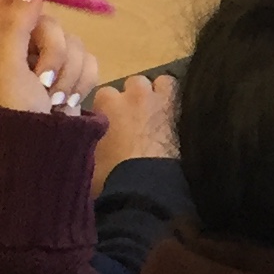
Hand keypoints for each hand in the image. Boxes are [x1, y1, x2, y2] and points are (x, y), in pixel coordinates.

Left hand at [0, 0, 101, 118]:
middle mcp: (19, 46)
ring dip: (68, 70)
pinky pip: (89, 58)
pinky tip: (67, 100)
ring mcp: (47, 61)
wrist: (38, 154)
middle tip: (42, 78)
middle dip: (54, 49)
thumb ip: (16, 24)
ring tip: (52, 97)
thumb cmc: (12, 110)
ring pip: (74, 40)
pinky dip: (82, 80)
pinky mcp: (71, 75)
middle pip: (49, 20)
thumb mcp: (6, 65)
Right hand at [90, 71, 179, 185]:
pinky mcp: (186, 113)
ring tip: (160, 115)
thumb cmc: (109, 176)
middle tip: (137, 120)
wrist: (146, 189)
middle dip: (135, 98)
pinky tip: (179, 122)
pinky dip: (179, 106)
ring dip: (160, 95)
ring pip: (163, 83)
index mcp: (108, 104)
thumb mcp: (87, 157)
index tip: (110, 124)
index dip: (108, 110)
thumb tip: (87, 136)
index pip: (104, 95)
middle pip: (135, 84)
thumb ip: (87, 138)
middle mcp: (135, 95)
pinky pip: (183, 98)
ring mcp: (163, 101)